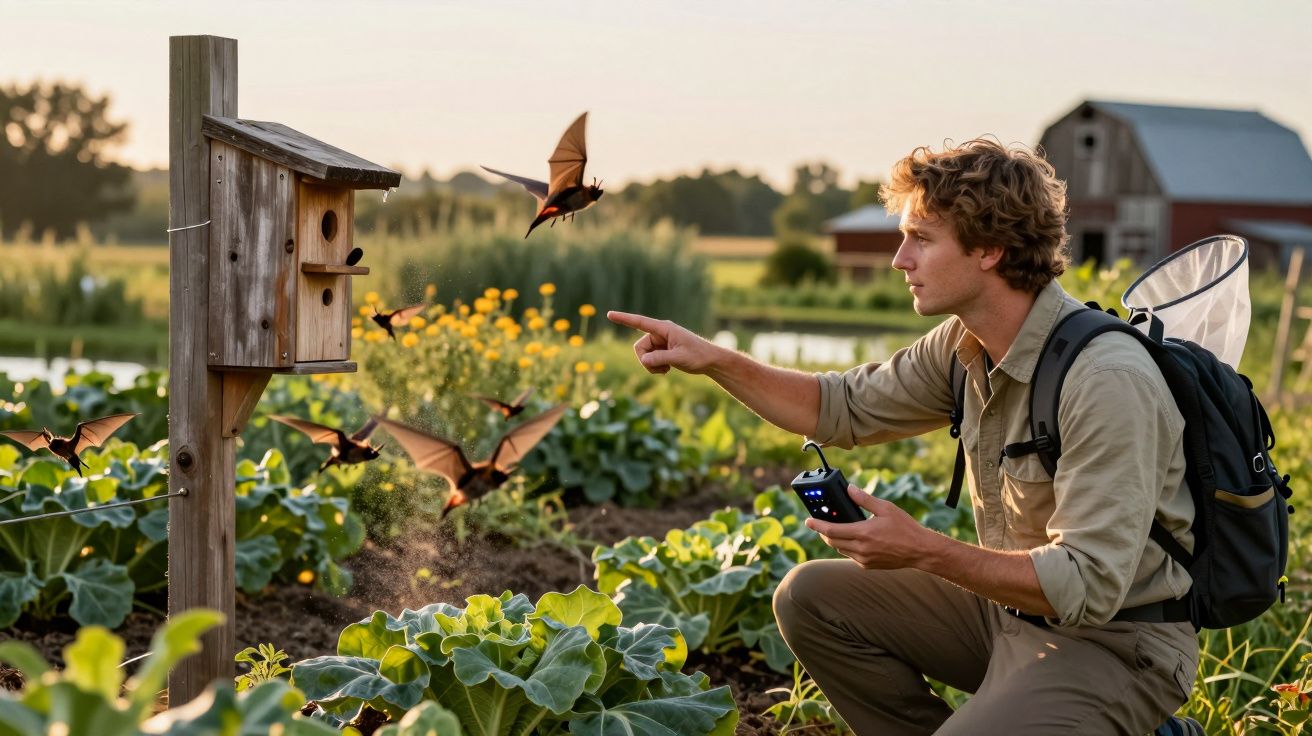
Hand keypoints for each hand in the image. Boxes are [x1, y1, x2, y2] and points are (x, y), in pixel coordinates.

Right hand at [607, 311, 722, 374]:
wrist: (709, 361)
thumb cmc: (698, 356)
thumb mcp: (679, 358)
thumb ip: (660, 358)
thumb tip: (643, 360)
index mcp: (664, 328)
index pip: (640, 322)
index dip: (624, 319)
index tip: (610, 314)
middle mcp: (660, 333)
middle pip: (639, 348)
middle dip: (646, 361)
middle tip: (661, 368)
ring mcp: (660, 342)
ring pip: (643, 355)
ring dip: (651, 366)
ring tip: (667, 369)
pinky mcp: (661, 350)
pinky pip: (649, 360)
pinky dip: (655, 367)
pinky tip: (667, 369)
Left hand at [806, 485, 929, 569]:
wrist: (920, 551)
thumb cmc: (905, 528)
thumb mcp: (886, 508)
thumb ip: (865, 499)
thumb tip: (849, 489)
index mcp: (863, 533)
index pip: (831, 530)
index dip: (816, 525)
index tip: (807, 521)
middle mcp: (861, 549)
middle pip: (832, 541)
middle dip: (823, 532)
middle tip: (821, 523)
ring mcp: (864, 559)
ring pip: (840, 549)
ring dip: (835, 539)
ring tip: (837, 528)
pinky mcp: (868, 566)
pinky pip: (851, 555)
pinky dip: (847, 547)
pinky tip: (854, 538)